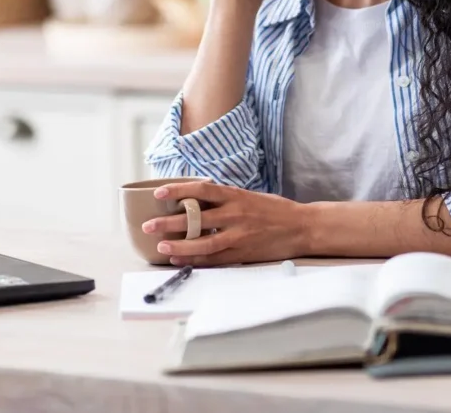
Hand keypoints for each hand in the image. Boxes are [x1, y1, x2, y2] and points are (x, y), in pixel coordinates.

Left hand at [143, 180, 310, 266]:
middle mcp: (235, 214)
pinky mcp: (243, 253)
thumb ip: (226, 198)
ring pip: (202, 242)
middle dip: (169, 222)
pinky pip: (214, 258)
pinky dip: (195, 260)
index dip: (178, 190)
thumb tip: (198, 199)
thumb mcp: (250, 196)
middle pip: (196, 218)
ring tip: (160, 247)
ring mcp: (239, 235)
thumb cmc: (275, 210)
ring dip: (179, 246)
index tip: (158, 193)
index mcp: (236, 195)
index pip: (202, 189)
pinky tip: (179, 260)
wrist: (302, 227)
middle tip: (148, 225)